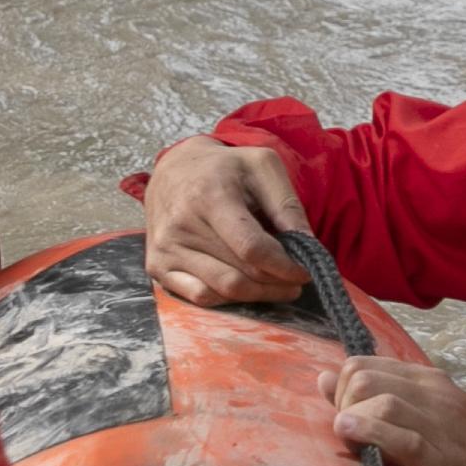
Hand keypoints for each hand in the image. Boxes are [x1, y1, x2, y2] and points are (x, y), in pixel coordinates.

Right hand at [144, 136, 316, 305]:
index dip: (284, 267)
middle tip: (295, 281)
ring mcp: (165, 249)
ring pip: (223, 290)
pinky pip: (200, 297)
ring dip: (258, 295)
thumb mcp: (262, 166)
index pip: (251, 248)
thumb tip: (308, 246)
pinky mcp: (157, 265)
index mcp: (209, 197)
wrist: (174, 169)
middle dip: (276, 283)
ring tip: (277, 286)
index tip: (305, 271)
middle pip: (240, 274)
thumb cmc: (225, 168)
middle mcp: (181, 225)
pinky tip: (246, 287)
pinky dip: (229, 299)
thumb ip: (287, 204)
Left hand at [329, 353, 465, 465]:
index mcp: (430, 383)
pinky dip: (369, 432)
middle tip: (348, 435)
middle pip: (364, 376)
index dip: (342, 390)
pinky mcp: (443, 460)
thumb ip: (378, 400)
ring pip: (380, 399)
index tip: (346, 419)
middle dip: (342, 403)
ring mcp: (442, 425)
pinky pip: (400, 435)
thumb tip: (324, 380)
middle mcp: (436, 395)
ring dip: (352, 418)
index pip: (364, 363)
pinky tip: (351, 437)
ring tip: (349, 440)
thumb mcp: (427, 422)